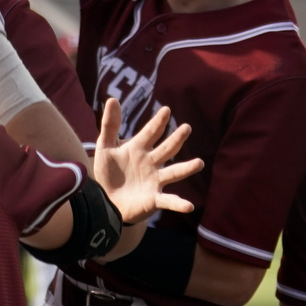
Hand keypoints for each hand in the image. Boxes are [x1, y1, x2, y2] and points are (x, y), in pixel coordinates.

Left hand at [93, 99, 202, 224]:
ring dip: (186, 168)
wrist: (106, 200)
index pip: (150, 133)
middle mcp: (151, 163)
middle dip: (176, 139)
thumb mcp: (105, 147)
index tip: (166, 110)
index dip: (157, 122)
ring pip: (174, 173)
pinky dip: (178, 203)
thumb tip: (112, 99)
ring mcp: (154, 180)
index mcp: (139, 149)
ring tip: (199, 163)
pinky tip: (189, 206)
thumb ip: (110, 125)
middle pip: (166, 149)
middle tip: (186, 127)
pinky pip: (168, 201)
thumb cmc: (108, 172)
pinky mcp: (154, 199)